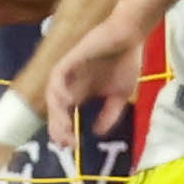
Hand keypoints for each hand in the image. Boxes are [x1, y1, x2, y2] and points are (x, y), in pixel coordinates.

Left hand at [41, 13, 148, 146]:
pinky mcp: (69, 60)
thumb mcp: (120, 96)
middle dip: (58, 128)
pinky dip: (58, 89)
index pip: (66, 116)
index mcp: (80, 94)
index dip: (65, 132)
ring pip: (53, 96)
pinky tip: (66, 101)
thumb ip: (109, 114)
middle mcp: (70, 86)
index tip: (72, 147)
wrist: (130, 37)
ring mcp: (68, 74)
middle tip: (65, 142)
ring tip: (63, 127)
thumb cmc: (125, 62)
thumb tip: (97, 133)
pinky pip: (57, 76)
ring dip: (56, 113)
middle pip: (56, 110)